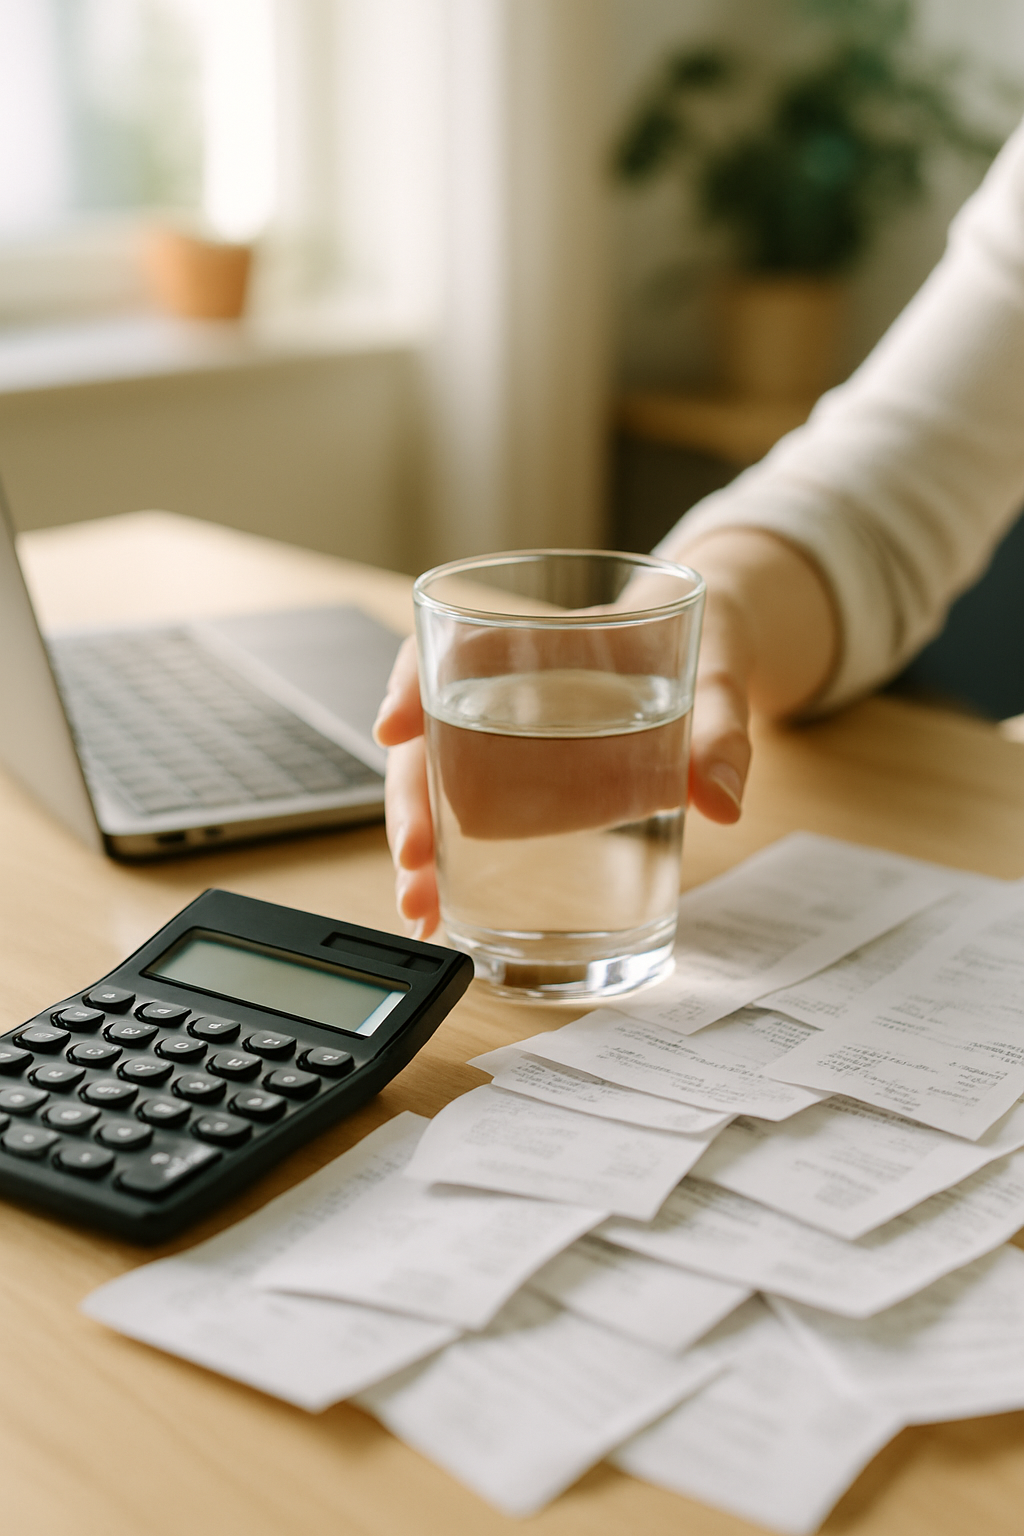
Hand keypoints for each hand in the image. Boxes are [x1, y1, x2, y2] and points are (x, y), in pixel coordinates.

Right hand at [374, 528, 835, 938]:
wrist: (717, 649)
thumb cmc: (707, 643)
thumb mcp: (724, 673)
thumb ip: (724, 731)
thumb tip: (726, 801)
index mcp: (543, 636)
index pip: (448, 643)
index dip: (409, 683)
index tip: (392, 729)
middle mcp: (507, 686)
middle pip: (431, 736)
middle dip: (410, 803)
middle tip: (414, 864)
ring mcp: (509, 735)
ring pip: (438, 783)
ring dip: (420, 845)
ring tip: (420, 908)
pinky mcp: (524, 778)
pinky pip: (469, 811)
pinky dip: (449, 859)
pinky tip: (443, 907)